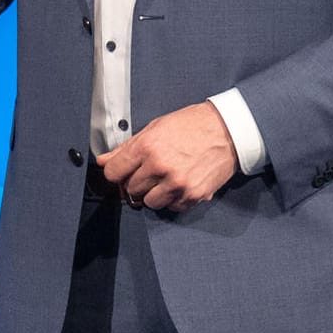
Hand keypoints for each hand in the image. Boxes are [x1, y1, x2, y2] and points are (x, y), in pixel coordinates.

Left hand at [97, 101, 238, 212]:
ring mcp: (177, 184)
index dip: (116, 172)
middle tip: (149, 171)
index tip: (120, 172)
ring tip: (165, 178)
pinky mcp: (193, 195)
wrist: (227, 131)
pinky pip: (172, 207)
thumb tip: (104, 161)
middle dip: (136, 182)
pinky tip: (180, 183)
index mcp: (148, 147)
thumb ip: (126, 148)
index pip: (114, 173)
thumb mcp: (154, 128)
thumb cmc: (191, 125)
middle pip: (130, 189)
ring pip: (149, 202)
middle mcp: (161, 167)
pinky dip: (173, 199)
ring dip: (154, 193)